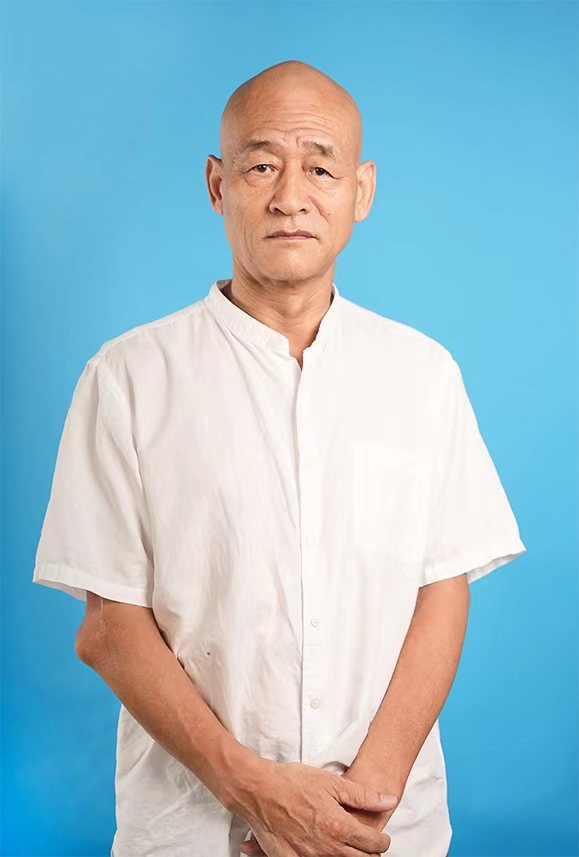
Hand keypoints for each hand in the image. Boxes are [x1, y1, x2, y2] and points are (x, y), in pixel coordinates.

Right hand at [237, 760, 397, 855]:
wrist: (258, 790)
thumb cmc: (293, 782)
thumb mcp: (331, 782)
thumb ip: (363, 795)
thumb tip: (389, 800)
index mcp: (339, 827)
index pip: (374, 844)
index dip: (382, 841)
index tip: (381, 838)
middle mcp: (326, 848)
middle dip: (369, 854)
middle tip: (366, 845)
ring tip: (345, 848)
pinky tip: (322, 851)